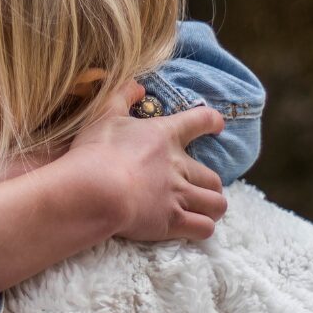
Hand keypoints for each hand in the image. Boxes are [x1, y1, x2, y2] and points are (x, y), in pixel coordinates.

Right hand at [67, 81, 226, 242]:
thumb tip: (137, 85)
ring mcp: (178, 195)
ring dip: (212, 207)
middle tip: (199, 187)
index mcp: (165, 135)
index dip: (211, 121)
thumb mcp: (104, 114)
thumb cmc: (97, 150)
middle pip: (214, 177)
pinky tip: (193, 228)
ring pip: (216, 204)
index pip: (199, 121)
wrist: (95, 190)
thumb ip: (122, 95)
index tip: (217, 124)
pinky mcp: (172, 221)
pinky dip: (202, 228)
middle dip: (210, 184)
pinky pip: (204, 228)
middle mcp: (179, 166)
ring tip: (203, 210)